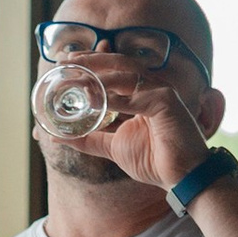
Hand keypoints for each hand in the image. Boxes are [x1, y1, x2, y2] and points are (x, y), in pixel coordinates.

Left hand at [33, 56, 210, 195]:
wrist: (181, 177)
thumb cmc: (153, 160)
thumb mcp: (112, 147)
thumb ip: (88, 139)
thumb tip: (56, 138)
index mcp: (139, 93)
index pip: (113, 70)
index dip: (90, 63)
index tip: (65, 63)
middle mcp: (150, 87)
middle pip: (118, 63)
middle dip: (91, 60)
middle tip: (66, 62)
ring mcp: (160, 91)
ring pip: (126, 74)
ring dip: (99, 74)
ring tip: (76, 78)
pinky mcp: (167, 102)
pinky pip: (136, 96)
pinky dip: (115, 98)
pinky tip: (95, 100)